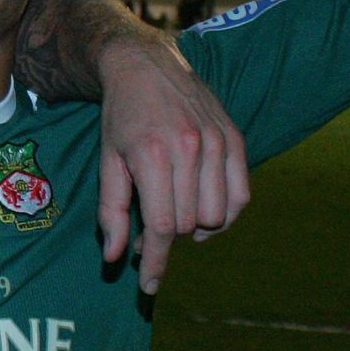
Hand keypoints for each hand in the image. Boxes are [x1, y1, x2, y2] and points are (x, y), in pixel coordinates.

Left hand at [97, 38, 248, 294]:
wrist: (144, 64)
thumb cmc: (121, 116)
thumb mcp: (107, 160)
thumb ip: (112, 210)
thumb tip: (117, 258)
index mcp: (153, 154)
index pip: (164, 226)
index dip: (157, 261)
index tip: (149, 286)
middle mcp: (190, 147)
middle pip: (191, 223)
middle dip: (170, 236)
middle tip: (151, 226)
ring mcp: (217, 141)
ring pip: (219, 214)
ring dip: (198, 226)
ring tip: (177, 211)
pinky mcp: (235, 137)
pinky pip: (242, 194)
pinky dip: (226, 211)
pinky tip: (204, 205)